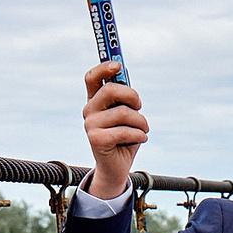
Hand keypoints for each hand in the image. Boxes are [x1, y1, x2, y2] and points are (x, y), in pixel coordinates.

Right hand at [82, 60, 145, 199]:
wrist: (117, 167)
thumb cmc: (125, 137)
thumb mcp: (128, 115)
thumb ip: (125, 98)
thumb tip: (124, 74)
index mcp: (95, 101)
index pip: (92, 77)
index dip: (103, 68)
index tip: (118, 65)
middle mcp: (89, 110)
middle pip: (110, 90)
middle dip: (133, 97)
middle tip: (140, 107)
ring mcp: (90, 125)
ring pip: (123, 112)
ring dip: (141, 122)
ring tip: (143, 130)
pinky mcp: (95, 139)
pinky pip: (124, 131)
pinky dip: (139, 135)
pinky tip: (140, 139)